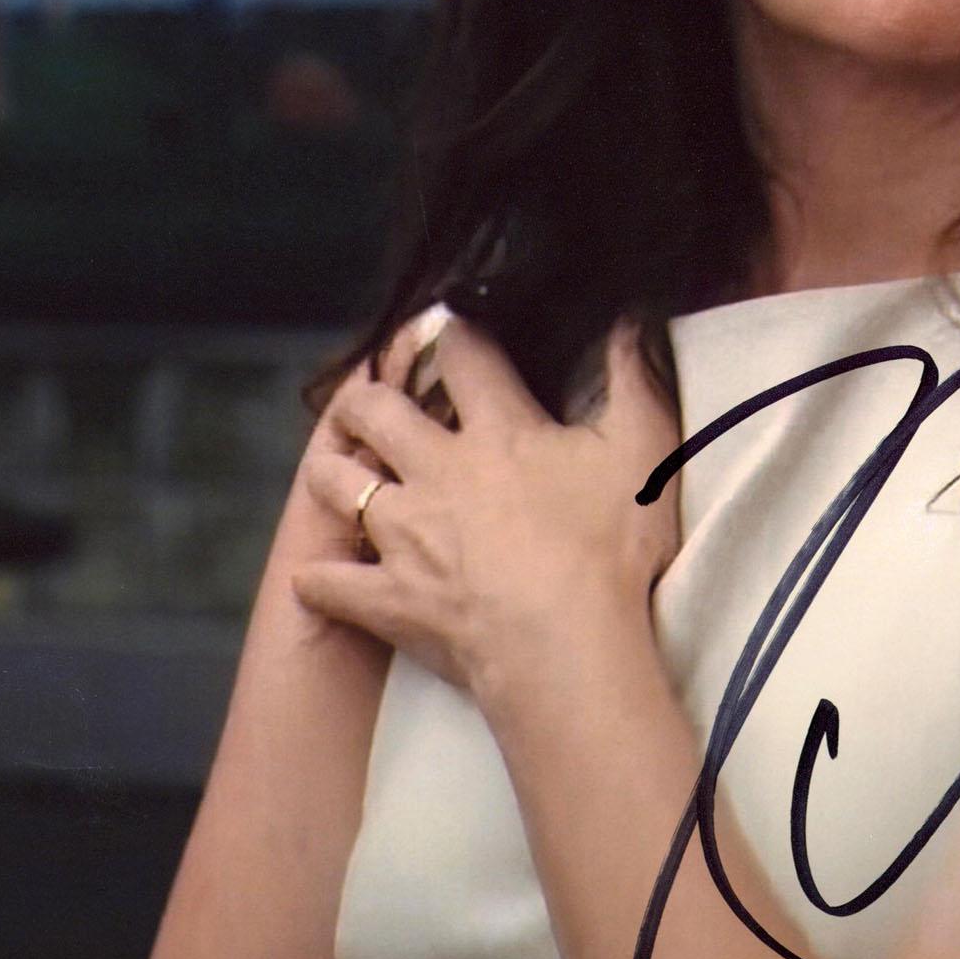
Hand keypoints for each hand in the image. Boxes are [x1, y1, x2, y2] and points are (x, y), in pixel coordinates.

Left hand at [289, 312, 680, 699]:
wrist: (564, 642)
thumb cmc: (608, 546)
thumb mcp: (643, 450)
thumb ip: (635, 378)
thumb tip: (629, 316)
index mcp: (497, 431)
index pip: (464, 357)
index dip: (452, 332)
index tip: (447, 326)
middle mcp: (435, 471)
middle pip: (374, 411)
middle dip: (362, 397)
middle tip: (365, 401)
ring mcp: (402, 535)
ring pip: (336, 484)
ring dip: (331, 473)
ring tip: (337, 474)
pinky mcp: (386, 595)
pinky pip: (325, 582)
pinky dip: (317, 578)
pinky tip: (316, 577)